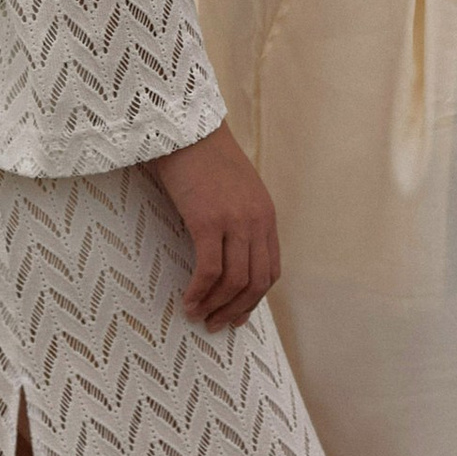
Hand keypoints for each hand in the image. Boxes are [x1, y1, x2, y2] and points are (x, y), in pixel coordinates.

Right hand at [149, 122, 281, 326]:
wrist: (185, 129)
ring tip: (198, 316)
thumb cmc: (202, 158)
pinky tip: (188, 301)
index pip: (271, 269)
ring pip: (235, 281)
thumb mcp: (235, 190)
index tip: (238, 315)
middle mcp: (257, 220)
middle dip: (237, 310)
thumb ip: (239, 219)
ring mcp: (235, 221)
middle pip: (257, 281)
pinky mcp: (208, 221)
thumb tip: (226, 257)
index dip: (255, 299)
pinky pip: (209, 270)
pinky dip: (200, 292)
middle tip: (216, 325)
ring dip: (216, 306)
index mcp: (266, 215)